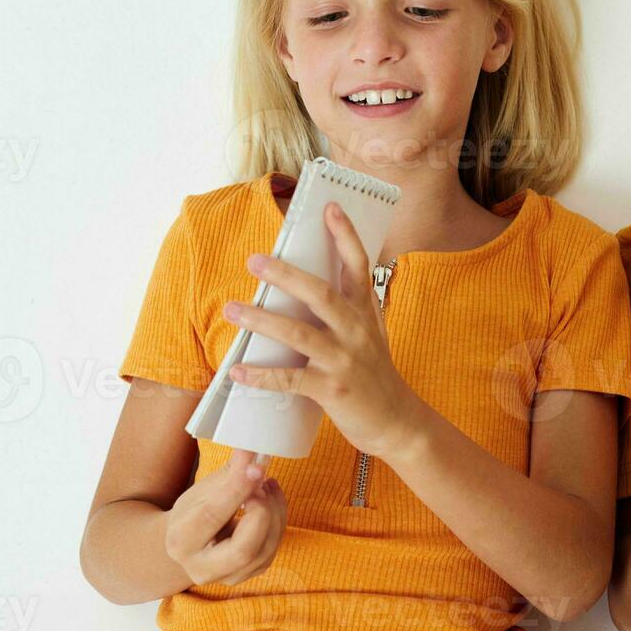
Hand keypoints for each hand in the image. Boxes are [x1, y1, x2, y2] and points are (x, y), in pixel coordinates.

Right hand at [164, 449, 287, 586]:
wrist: (189, 544)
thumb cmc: (194, 512)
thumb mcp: (202, 490)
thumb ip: (229, 473)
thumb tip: (252, 451)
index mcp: (181, 541)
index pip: (212, 516)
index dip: (238, 489)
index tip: (256, 466)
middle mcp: (202, 568)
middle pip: (244, 549)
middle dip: (262, 511)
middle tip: (262, 481)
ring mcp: (227, 577)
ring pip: (265, 549)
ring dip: (275, 511)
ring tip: (266, 485)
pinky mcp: (249, 574)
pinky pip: (273, 549)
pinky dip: (278, 520)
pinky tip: (269, 499)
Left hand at [222, 201, 426, 460]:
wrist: (398, 421)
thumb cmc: (375, 374)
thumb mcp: (370, 333)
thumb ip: (347, 308)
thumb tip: (307, 282)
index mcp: (366, 313)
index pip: (358, 265)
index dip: (346, 235)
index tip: (330, 208)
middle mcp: (358, 331)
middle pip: (322, 294)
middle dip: (287, 275)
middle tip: (255, 259)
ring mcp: (346, 361)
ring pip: (300, 334)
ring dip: (262, 321)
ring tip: (232, 310)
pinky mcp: (334, 391)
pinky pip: (291, 380)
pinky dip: (262, 376)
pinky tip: (237, 370)